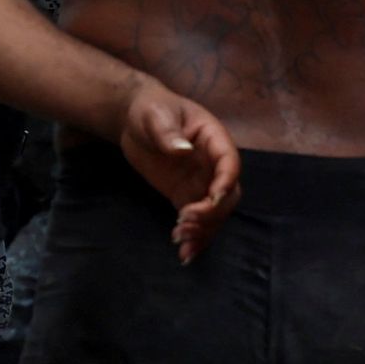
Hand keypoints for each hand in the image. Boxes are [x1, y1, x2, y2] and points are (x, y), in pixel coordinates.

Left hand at [113, 78, 239, 263]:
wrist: (135, 118)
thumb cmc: (151, 109)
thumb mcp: (156, 115)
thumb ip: (168, 133)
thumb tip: (182, 150)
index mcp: (214, 139)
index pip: (229, 162)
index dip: (225, 182)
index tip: (212, 199)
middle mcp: (213, 165)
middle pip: (227, 195)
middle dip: (211, 213)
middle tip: (185, 223)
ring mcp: (201, 182)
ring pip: (215, 214)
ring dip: (203, 231)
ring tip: (181, 242)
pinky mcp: (185, 195)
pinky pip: (197, 219)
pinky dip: (194, 237)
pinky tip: (184, 254)